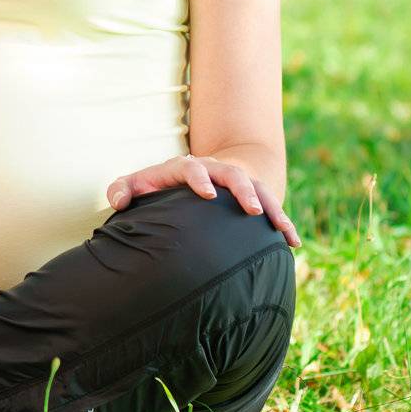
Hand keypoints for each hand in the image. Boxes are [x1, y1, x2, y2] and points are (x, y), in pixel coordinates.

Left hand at [106, 154, 301, 248]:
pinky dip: (284, 224)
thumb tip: (117, 201)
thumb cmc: (161, 187)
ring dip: (271, 208)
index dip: (200, 178)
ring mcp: (238, 184)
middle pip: (233, 175)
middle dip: (244, 190)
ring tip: (281, 229)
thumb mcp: (140, 185)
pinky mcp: (254, 199)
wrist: (195, 178)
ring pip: (259, 190)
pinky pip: (272, 209)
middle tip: (250, 210)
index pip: (193, 167)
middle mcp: (217, 171)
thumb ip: (123, 190)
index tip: (208, 194)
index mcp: (188, 168)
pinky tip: (293, 243)